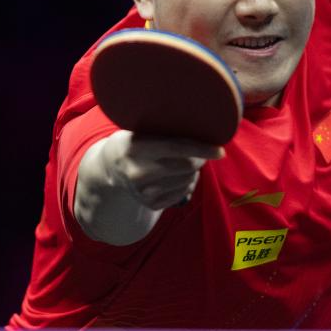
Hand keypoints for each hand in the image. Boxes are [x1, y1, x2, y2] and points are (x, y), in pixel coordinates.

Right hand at [99, 130, 224, 209]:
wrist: (109, 168)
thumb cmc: (134, 141)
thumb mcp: (141, 130)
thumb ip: (166, 130)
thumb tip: (204, 126)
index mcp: (136, 149)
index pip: (177, 148)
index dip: (202, 149)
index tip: (220, 150)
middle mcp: (139, 173)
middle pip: (187, 167)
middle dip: (200, 159)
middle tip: (201, 152)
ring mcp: (143, 192)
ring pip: (187, 180)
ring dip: (194, 171)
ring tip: (185, 162)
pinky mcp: (150, 204)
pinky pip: (183, 193)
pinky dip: (188, 183)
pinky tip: (179, 175)